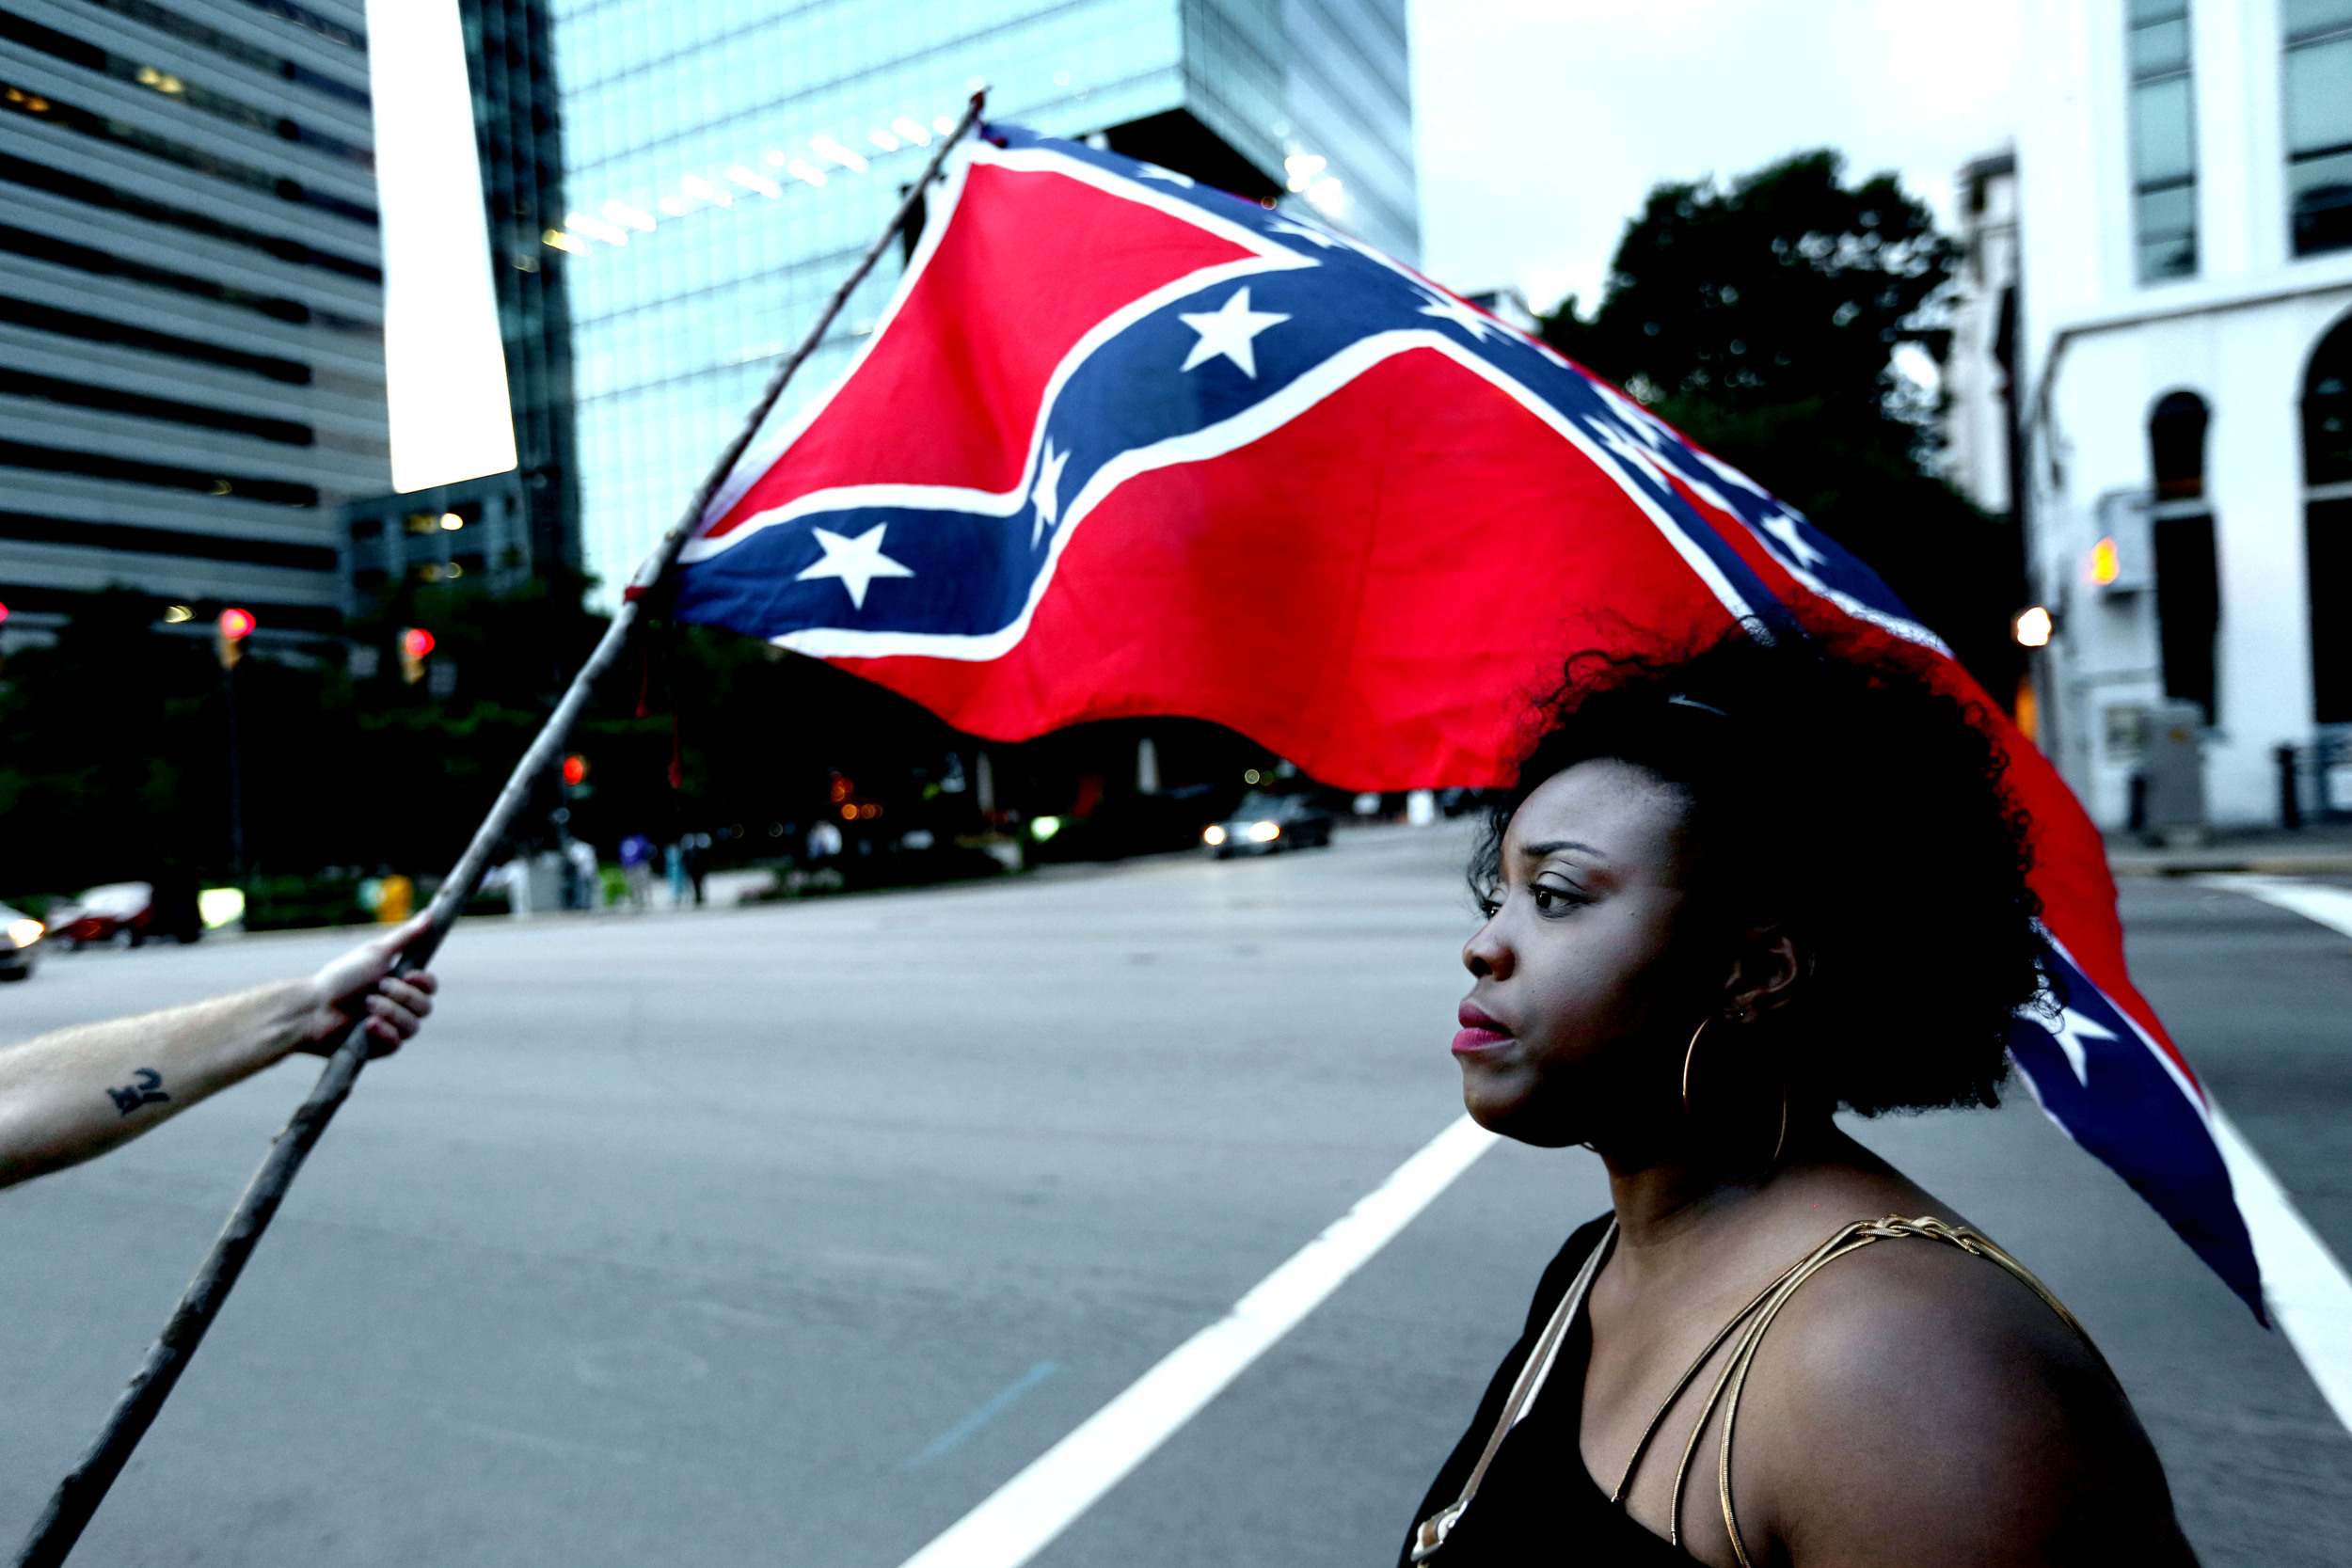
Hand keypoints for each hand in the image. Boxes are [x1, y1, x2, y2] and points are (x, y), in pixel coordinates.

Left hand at [300, 915, 439, 1056]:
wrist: (313, 1008)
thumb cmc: (340, 979)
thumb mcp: (375, 954)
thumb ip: (405, 937)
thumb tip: (430, 914)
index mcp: (401, 985)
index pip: (430, 987)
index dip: (424, 982)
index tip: (408, 974)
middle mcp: (399, 1007)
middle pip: (425, 1006)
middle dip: (401, 996)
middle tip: (377, 988)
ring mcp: (392, 1028)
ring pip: (413, 1026)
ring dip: (389, 1011)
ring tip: (365, 1005)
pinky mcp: (381, 1048)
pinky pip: (398, 1043)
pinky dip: (384, 1031)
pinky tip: (367, 1025)